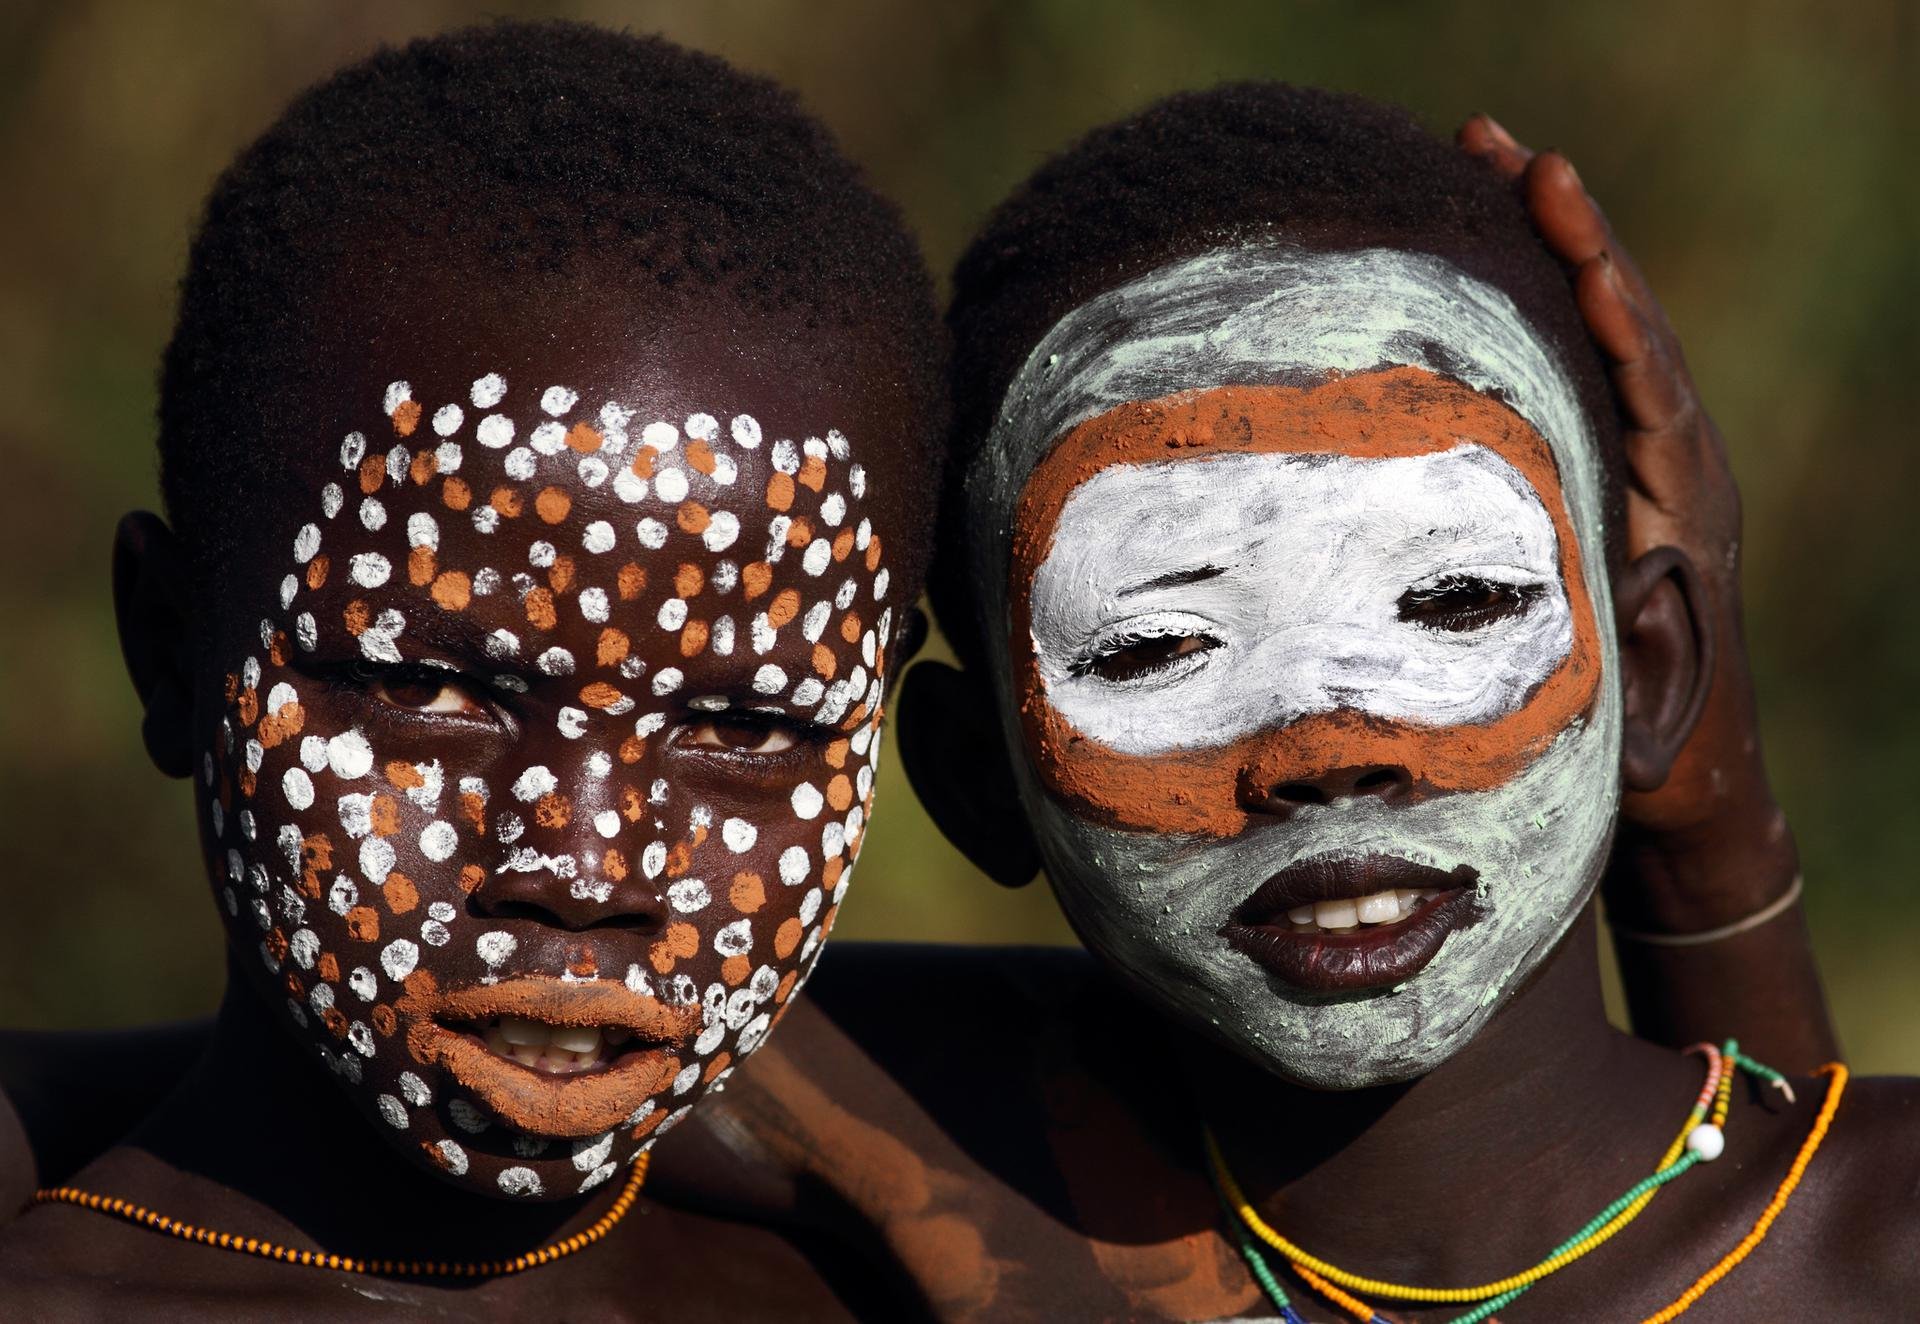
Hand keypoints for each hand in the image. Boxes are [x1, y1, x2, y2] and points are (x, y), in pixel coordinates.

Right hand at [1459, 116, 1793, 925]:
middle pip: (1626, 321)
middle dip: (1567, 232)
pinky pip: (1576, 369)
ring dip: (1544, 248)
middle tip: (1496, 144)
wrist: (1682, 780)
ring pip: (1598, 332)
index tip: (1574, 231)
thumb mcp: (1640, 694)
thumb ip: (1632, 634)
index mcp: (1687, 499)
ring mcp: (1641, 461)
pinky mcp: (1607, 470)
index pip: (1652, 380)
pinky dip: (1535, 306)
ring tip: (1483, 162)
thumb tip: (1618, 575)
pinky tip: (1485, 261)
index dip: (1615, 305)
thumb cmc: (1653, 747)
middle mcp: (1674, 461)